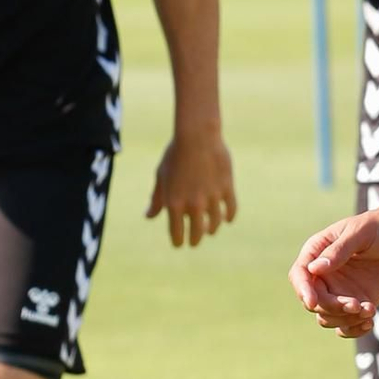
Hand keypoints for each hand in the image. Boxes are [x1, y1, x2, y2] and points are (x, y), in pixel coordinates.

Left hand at [146, 124, 235, 246]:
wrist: (197, 136)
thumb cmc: (175, 155)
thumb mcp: (161, 177)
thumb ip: (156, 199)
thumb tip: (148, 217)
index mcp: (174, 203)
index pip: (176, 234)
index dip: (178, 242)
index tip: (179, 243)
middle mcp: (194, 204)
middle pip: (197, 233)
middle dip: (195, 240)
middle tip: (194, 241)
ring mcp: (212, 198)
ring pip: (215, 224)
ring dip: (211, 229)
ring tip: (210, 230)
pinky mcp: (227, 189)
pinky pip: (230, 210)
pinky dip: (229, 217)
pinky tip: (226, 218)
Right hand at [290, 206, 378, 335]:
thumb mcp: (360, 233)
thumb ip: (338, 251)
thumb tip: (314, 269)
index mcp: (318, 252)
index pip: (300, 275)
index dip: (303, 291)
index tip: (313, 303)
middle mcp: (325, 274)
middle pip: (314, 301)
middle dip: (332, 307)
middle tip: (356, 304)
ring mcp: (341, 290)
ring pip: (328, 317)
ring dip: (345, 320)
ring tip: (369, 310)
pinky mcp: (358, 302)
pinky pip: (345, 325)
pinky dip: (354, 329)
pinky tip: (370, 321)